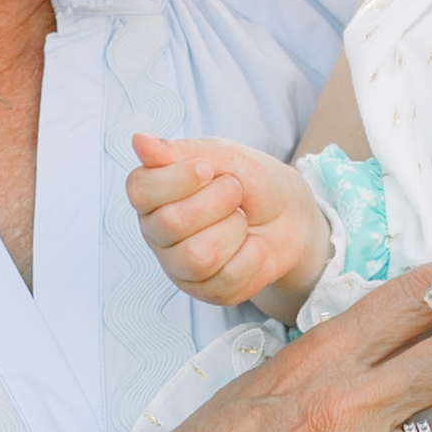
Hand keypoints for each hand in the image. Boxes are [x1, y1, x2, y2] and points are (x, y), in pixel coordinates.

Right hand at [127, 129, 326, 307]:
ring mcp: (179, 265)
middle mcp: (157, 231)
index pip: (140, 190)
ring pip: (197, 256)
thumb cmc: (252, 182)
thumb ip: (181, 152)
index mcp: (153, 194)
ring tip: (243, 220)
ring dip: (234, 230)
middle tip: (236, 192)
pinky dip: (251, 257)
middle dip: (218, 201)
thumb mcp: (224, 156)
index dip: (176, 179)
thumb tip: (139, 141)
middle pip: (171, 223)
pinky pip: (224, 280)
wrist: (292, 217)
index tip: (208, 169)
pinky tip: (254, 245)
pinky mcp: (207, 291)